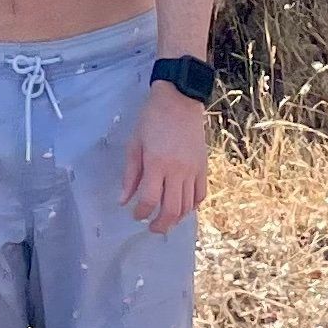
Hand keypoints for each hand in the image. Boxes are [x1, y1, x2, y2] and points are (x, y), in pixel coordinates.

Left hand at [121, 82, 208, 234]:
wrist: (180, 99)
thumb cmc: (152, 119)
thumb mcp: (135, 144)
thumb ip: (130, 175)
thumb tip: (123, 201)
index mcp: (157, 163)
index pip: (149, 199)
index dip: (140, 212)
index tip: (135, 215)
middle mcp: (177, 170)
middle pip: (171, 210)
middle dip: (160, 225)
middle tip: (152, 228)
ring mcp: (193, 170)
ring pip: (187, 206)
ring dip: (176, 219)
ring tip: (165, 220)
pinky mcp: (203, 167)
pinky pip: (201, 195)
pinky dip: (192, 206)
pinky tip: (182, 207)